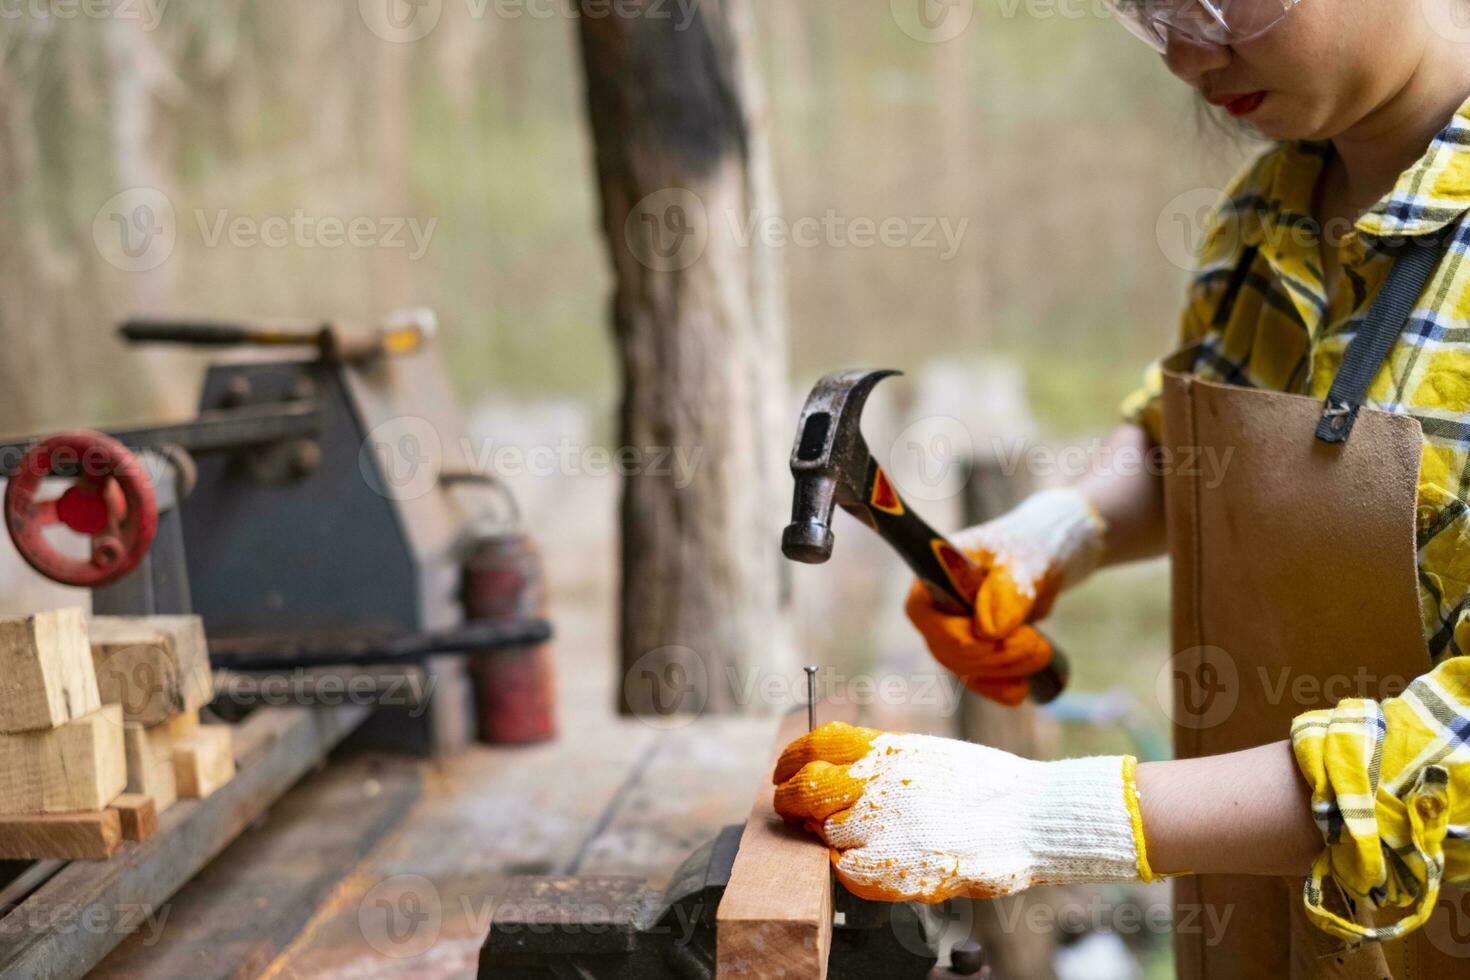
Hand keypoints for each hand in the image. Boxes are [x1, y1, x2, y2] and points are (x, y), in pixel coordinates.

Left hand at [773, 722, 1143, 902]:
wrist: (1033, 817)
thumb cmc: (989, 788)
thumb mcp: (928, 755)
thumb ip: (882, 761)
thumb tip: (845, 770)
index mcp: (884, 750)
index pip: (812, 745)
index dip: (791, 760)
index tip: (786, 771)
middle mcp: (875, 783)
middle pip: (804, 791)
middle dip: (794, 803)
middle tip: (801, 814)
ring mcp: (882, 826)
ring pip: (824, 834)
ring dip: (829, 838)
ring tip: (852, 840)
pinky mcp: (893, 867)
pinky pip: (847, 872)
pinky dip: (852, 871)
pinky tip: (873, 865)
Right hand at [906, 488, 1104, 703]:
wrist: (1047, 555)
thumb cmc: (1029, 545)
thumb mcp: (1023, 561)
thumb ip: (1006, 592)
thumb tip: (988, 632)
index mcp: (933, 572)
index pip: (922, 614)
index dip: (955, 633)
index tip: (996, 635)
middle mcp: (936, 605)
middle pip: (944, 647)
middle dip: (992, 655)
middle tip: (1037, 643)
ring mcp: (953, 629)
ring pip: (963, 667)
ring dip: (1003, 669)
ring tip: (1043, 652)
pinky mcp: (975, 650)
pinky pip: (977, 679)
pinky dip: (999, 688)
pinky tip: (1022, 689)